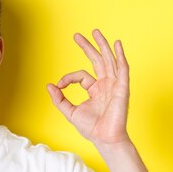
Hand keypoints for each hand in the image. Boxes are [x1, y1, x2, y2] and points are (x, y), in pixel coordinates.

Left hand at [46, 29, 129, 145]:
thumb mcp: (70, 112)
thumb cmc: (91, 128)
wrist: (105, 139)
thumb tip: (50, 85)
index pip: (81, 76)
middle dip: (88, 47)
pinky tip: (117, 44)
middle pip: (97, 60)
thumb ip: (59, 99)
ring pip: (108, 60)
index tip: (59, 85)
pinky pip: (122, 68)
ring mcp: (114, 85)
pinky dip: (120, 56)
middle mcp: (105, 85)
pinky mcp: (122, 88)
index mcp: (95, 90)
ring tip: (95, 32)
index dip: (68, 78)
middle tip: (78, 35)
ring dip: (102, 45)